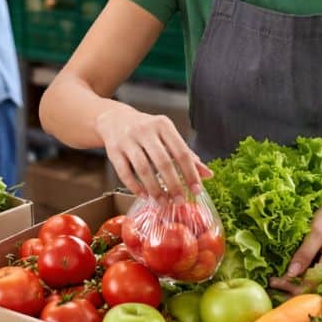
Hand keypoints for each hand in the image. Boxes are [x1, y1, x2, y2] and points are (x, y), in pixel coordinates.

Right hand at [95, 105, 212, 199]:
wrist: (115, 119)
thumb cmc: (147, 131)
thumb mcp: (168, 136)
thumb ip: (187, 154)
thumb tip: (208, 175)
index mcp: (163, 125)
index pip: (181, 152)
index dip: (190, 173)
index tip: (196, 191)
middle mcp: (145, 130)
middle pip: (163, 162)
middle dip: (174, 185)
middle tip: (180, 201)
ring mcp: (127, 140)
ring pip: (143, 169)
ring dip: (154, 189)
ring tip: (163, 202)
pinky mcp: (113, 150)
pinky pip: (124, 172)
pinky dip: (135, 187)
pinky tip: (144, 195)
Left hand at [269, 195, 321, 294]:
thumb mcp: (318, 231)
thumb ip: (305, 253)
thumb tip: (290, 274)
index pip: (309, 286)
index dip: (289, 287)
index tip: (272, 282)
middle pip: (310, 291)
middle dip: (289, 291)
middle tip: (270, 283)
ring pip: (311, 286)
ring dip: (293, 287)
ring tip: (275, 281)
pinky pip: (313, 278)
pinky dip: (300, 279)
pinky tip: (287, 275)